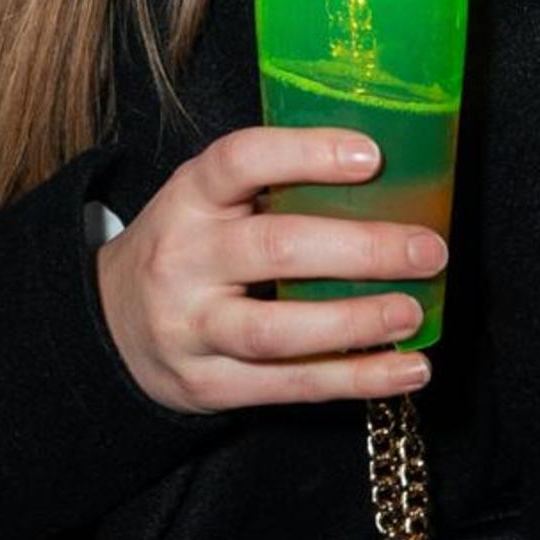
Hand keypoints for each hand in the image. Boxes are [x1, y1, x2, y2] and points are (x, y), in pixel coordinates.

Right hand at [94, 126, 442, 413]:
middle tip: (428, 249)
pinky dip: (357, 379)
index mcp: (189, 200)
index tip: (373, 156)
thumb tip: (393, 182)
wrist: (111, 328)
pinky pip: (291, 385)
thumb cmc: (188, 252)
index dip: (306, 154)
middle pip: (275, 249)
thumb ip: (273, 192)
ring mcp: (192, 328)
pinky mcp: (210, 385)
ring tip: (412, 312)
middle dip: (362, 249)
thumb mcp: (208, 206)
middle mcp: (184, 260)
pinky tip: (408, 368)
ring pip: (278, 329)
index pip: (240, 161)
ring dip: (356, 322)